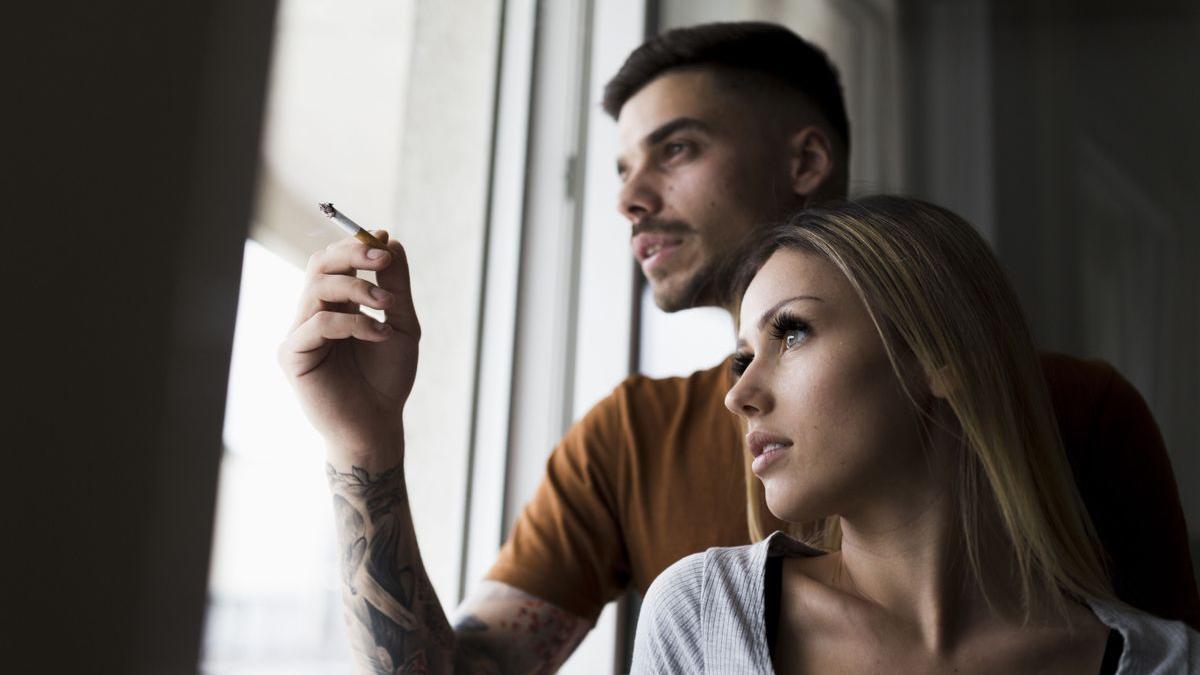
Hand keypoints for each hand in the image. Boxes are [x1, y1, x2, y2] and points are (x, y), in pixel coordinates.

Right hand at [278, 231, 418, 463]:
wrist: (379, 423)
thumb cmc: (388, 377)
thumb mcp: (400, 323)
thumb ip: (394, 284)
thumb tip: (388, 238)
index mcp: (334, 304)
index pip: (333, 261)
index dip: (355, 245)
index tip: (383, 239)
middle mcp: (312, 314)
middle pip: (319, 264)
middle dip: (352, 254)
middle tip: (383, 258)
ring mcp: (299, 333)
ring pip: (317, 288)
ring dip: (358, 288)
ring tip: (387, 306)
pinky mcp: (293, 355)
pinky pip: (318, 324)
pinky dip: (353, 323)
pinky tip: (379, 335)